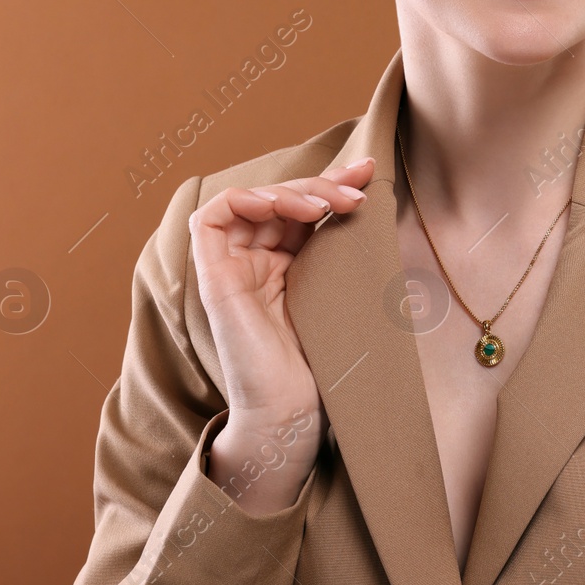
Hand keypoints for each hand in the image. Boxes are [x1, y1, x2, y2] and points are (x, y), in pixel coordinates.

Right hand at [188, 159, 373, 454]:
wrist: (296, 412)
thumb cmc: (326, 364)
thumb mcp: (344, 290)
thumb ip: (347, 249)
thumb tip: (373, 200)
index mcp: (287, 266)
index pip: (305, 209)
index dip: (333, 183)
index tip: (371, 172)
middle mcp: (257, 263)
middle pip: (281, 200)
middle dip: (320, 185)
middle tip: (357, 195)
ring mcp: (233, 269)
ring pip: (250, 201)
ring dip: (289, 192)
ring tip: (326, 206)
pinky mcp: (214, 279)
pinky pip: (210, 219)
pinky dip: (242, 200)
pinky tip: (277, 206)